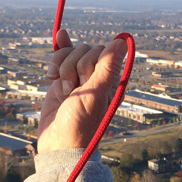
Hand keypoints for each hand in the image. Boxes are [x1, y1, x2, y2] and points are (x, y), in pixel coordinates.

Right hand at [37, 29, 127, 152]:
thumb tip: (123, 41)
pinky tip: (60, 36)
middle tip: (73, 91)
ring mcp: (78, 78)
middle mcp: (96, 77)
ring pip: (71, 53)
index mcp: (110, 80)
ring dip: (62, 67)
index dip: (90, 61)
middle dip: (74, 66)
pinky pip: (61, 58)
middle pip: (85, 50)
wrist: (58, 145)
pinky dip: (60, 49)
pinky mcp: (62, 80)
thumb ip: (107, 67)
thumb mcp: (94, 95)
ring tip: (63, 90)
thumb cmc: (80, 125)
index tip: (84, 81)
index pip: (102, 51)